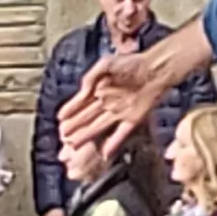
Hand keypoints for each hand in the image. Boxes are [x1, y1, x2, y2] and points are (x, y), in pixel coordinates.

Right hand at [61, 45, 180, 173]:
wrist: (156, 67)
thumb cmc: (132, 62)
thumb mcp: (105, 64)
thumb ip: (90, 77)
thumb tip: (82, 93)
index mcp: (100, 89)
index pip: (81, 103)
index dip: (70, 111)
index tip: (60, 119)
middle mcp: (108, 103)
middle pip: (88, 118)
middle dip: (75, 127)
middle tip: (63, 137)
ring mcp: (120, 112)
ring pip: (99, 127)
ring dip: (86, 136)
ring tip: (72, 144)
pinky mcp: (134, 119)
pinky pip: (121, 134)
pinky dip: (113, 144)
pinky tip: (104, 153)